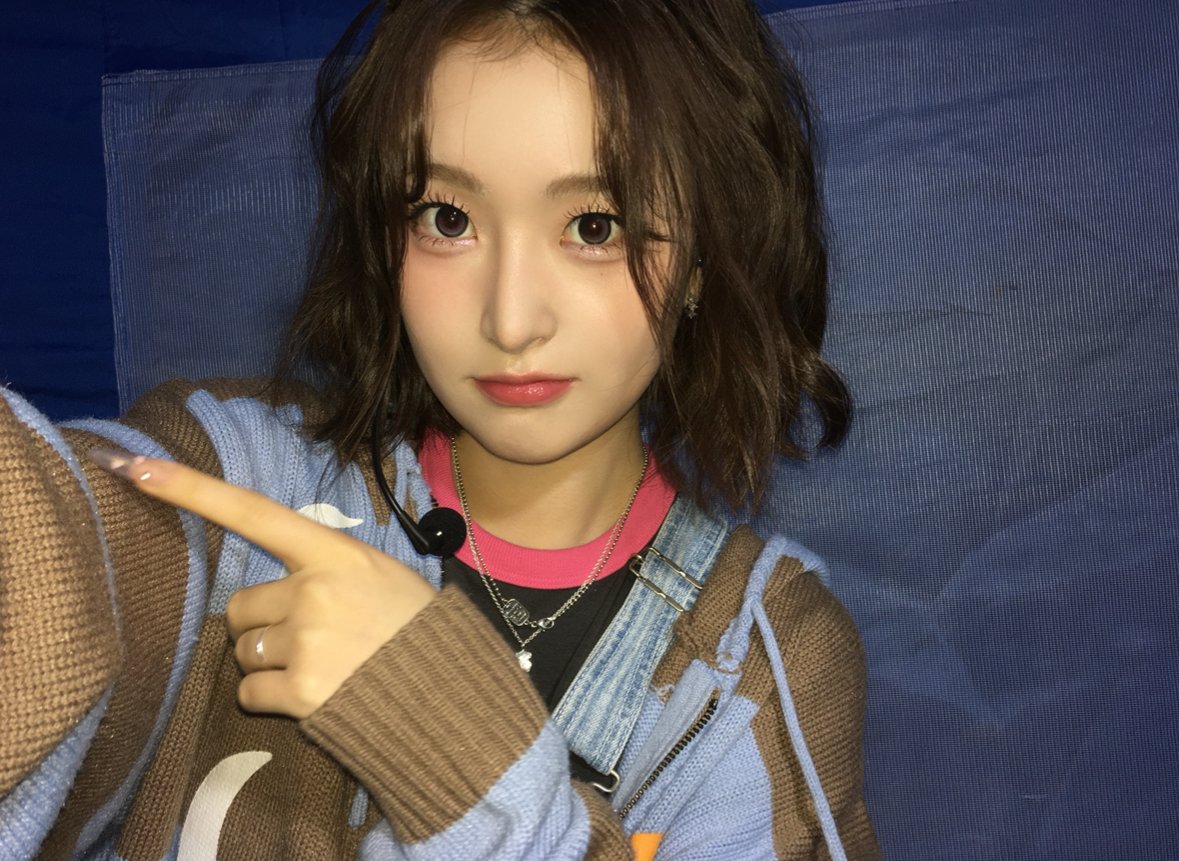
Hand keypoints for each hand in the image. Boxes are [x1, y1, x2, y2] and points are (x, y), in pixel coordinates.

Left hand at [90, 449, 436, 718]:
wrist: (449, 691)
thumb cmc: (413, 628)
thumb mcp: (379, 575)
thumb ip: (324, 570)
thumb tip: (268, 590)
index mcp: (334, 554)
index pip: (253, 513)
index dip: (191, 491)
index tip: (136, 468)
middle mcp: (314, 590)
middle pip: (239, 606)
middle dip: (262, 625)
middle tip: (311, 638)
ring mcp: (307, 640)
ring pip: (243, 651)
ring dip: (268, 661)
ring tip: (321, 666)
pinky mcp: (302, 690)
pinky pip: (250, 692)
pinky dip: (271, 697)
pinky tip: (313, 694)